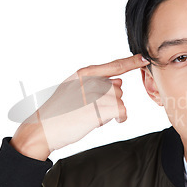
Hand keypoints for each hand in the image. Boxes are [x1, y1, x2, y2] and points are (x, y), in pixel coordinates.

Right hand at [10, 54, 149, 160]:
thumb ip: (95, 83)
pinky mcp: (99, 108)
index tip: (144, 57)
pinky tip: (105, 122)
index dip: (131, 62)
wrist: (42, 129)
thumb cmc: (57, 113)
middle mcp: (90, 80)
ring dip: (110, 112)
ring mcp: (94, 93)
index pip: (113, 66)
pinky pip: (121, 111)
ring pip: (119, 100)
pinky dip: (119, 118)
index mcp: (83, 73)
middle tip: (89, 110)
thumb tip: (119, 80)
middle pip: (117, 89)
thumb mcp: (73, 90)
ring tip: (89, 116)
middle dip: (109, 101)